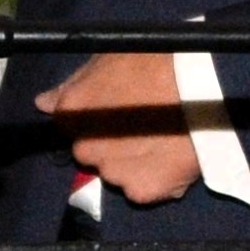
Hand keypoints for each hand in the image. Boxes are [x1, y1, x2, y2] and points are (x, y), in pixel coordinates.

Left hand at [41, 51, 199, 205]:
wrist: (207, 86)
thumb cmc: (158, 62)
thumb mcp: (110, 59)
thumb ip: (73, 84)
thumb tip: (42, 102)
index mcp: (72, 113)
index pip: (68, 124)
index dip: (93, 117)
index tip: (117, 110)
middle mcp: (85, 148)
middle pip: (90, 151)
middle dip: (108, 142)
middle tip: (141, 126)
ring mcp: (112, 173)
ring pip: (116, 172)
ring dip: (131, 162)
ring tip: (161, 140)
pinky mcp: (142, 191)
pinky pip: (142, 188)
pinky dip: (153, 178)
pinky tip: (171, 158)